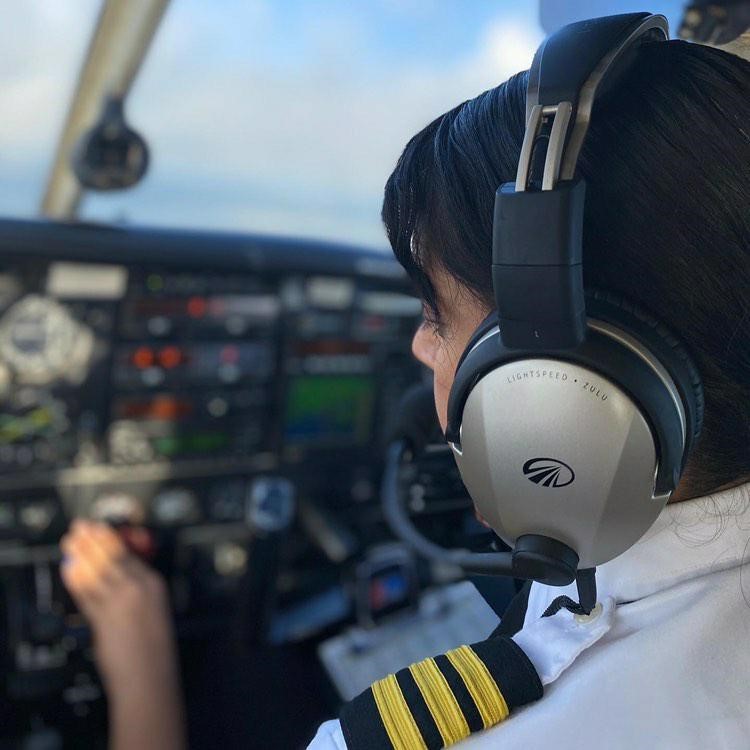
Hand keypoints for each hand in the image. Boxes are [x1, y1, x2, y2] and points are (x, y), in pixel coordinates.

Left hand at [60, 520, 173, 688]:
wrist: (150, 674)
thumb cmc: (153, 646)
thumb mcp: (153, 607)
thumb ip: (135, 589)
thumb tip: (113, 575)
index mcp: (153, 583)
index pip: (128, 554)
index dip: (109, 538)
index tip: (97, 527)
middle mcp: (138, 588)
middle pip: (111, 557)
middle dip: (92, 540)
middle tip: (79, 528)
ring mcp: (121, 602)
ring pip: (98, 571)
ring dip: (81, 554)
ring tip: (69, 543)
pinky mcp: (105, 618)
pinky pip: (88, 594)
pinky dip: (76, 580)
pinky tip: (69, 570)